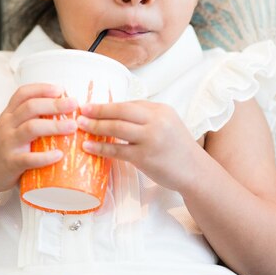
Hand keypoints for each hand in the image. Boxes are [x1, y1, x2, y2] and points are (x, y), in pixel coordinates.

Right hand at [0, 84, 77, 196]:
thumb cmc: (3, 148)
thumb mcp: (10, 127)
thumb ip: (29, 118)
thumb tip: (63, 111)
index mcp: (9, 115)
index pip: (23, 93)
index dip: (42, 88)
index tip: (60, 89)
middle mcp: (7, 125)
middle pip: (30, 107)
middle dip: (54, 104)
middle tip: (73, 104)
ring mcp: (8, 143)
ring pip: (30, 128)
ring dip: (54, 125)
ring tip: (72, 126)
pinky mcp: (10, 163)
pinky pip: (28, 158)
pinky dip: (45, 157)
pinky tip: (59, 155)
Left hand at [77, 100, 197, 190]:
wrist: (195, 171)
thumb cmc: (178, 148)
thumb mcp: (167, 123)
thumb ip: (146, 117)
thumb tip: (116, 113)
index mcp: (161, 110)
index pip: (129, 104)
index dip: (108, 105)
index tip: (92, 105)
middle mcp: (156, 121)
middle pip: (121, 111)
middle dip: (98, 110)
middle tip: (81, 110)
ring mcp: (150, 139)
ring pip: (116, 128)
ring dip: (95, 126)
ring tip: (80, 125)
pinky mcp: (144, 157)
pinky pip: (117, 150)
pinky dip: (100, 147)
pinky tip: (88, 146)